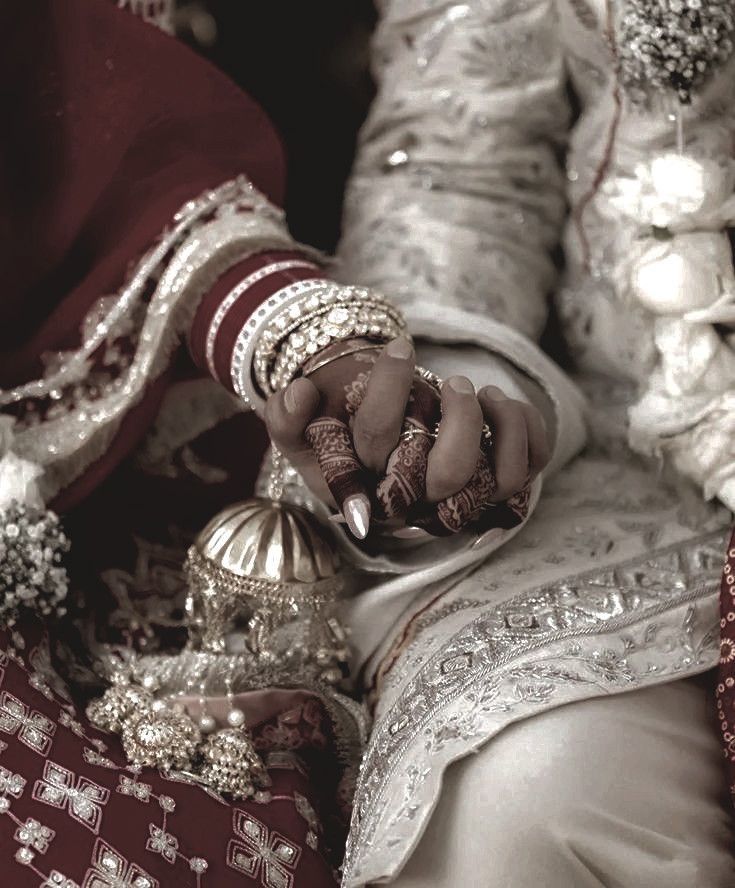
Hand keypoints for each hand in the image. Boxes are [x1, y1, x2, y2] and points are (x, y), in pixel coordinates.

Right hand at [263, 337, 550, 538]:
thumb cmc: (334, 427)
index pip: (378, 453)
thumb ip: (286, 416)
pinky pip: (529, 466)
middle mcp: (414, 500)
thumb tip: (300, 395)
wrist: (367, 431)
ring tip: (473, 389)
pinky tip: (498, 401)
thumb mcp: (296, 423)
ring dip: (497, 424)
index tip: (398, 346)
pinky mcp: (491, 486)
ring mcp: (456, 497)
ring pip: (498, 479)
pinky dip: (525, 427)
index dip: (388, 403)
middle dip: (460, 418)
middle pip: (449, 474)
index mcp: (365, 488)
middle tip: (451, 383)